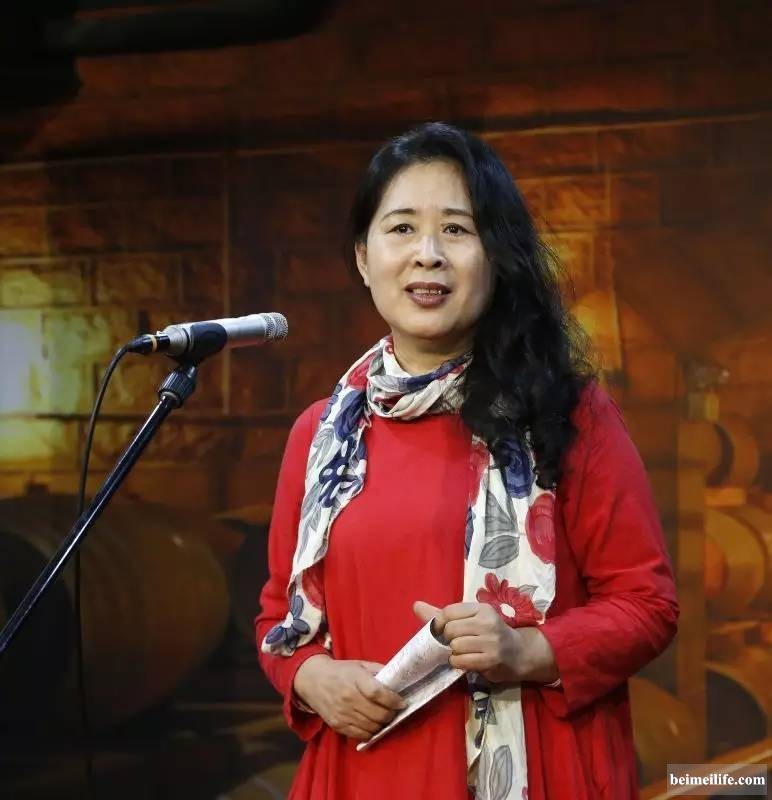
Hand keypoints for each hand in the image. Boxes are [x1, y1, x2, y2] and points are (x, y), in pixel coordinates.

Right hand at [292, 654, 405, 740]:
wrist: (313, 680)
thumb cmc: (341, 671)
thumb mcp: (360, 665)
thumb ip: (378, 671)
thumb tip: (397, 681)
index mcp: (356, 679)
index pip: (378, 694)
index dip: (393, 700)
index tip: (402, 702)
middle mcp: (349, 698)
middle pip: (378, 714)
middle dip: (391, 714)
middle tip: (395, 711)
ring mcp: (342, 714)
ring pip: (371, 727)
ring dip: (382, 724)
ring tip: (385, 718)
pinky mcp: (337, 725)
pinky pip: (360, 735)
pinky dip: (370, 732)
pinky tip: (373, 725)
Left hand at [413, 600, 557, 684]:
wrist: (518, 653)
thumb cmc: (489, 635)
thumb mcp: (469, 620)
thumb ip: (442, 615)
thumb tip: (416, 605)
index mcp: (481, 608)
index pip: (448, 612)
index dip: (439, 624)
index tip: (441, 632)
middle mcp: (487, 622)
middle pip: (450, 630)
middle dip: (446, 640)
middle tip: (452, 644)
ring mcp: (491, 641)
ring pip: (455, 646)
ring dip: (452, 653)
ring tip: (460, 653)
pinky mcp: (491, 660)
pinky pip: (462, 661)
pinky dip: (457, 662)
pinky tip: (464, 661)